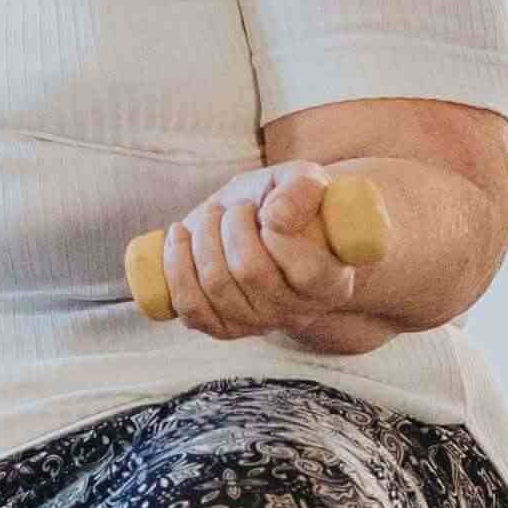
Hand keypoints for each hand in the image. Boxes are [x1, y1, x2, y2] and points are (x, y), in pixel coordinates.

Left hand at [152, 159, 384, 345]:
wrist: (254, 218)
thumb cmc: (285, 199)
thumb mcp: (302, 179)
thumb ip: (302, 188)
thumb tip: (277, 217)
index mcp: (332, 282)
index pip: (307, 271)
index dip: (280, 236)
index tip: (269, 209)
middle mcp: (298, 312)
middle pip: (251, 273)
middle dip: (232, 225)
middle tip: (236, 209)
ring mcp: (258, 325)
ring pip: (216, 285)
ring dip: (204, 237)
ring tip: (213, 217)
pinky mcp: (221, 327)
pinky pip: (191, 309)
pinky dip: (176, 267)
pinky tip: (180, 238)